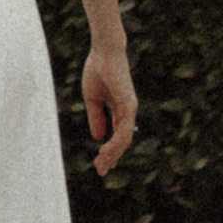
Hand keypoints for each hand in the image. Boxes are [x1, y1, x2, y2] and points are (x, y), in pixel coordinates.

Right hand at [82, 44, 136, 179]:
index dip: (110, 150)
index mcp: (120, 108)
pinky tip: (105, 151)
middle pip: (122, 141)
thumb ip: (96, 117)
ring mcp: (130, 109)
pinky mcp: (129, 106)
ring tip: (101, 166)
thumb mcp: (92, 98)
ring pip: (124, 139)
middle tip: (101, 171)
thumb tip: (98, 138)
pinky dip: (115, 143)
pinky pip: (123, 130)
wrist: (104, 51)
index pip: (118, 134)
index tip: (102, 164)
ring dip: (112, 154)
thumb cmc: (98, 69)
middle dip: (111, 157)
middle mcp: (127, 111)